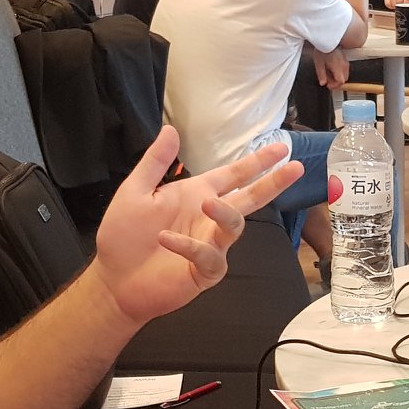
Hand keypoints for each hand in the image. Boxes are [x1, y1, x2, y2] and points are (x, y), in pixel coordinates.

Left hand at [90, 125, 302, 325]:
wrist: (114, 279)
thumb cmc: (124, 236)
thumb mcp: (135, 191)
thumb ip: (155, 162)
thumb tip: (171, 129)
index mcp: (197, 195)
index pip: (233, 175)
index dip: (257, 162)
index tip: (281, 148)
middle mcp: (209, 218)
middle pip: (249, 198)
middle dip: (272, 183)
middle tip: (295, 167)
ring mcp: (211, 245)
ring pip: (234, 225)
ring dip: (225, 213)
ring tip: (208, 203)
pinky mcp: (204, 271)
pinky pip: (208, 256)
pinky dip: (189, 247)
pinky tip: (166, 239)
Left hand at [314, 49, 350, 87]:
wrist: (328, 39)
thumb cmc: (323, 49)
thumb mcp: (319, 64)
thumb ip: (321, 75)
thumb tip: (323, 83)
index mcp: (338, 67)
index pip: (340, 82)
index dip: (334, 86)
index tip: (328, 85)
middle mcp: (344, 65)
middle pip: (344, 80)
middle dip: (335, 82)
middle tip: (327, 80)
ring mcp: (345, 62)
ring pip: (344, 75)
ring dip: (337, 77)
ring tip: (328, 73)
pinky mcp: (345, 60)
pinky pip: (344, 70)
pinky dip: (338, 72)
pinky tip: (331, 68)